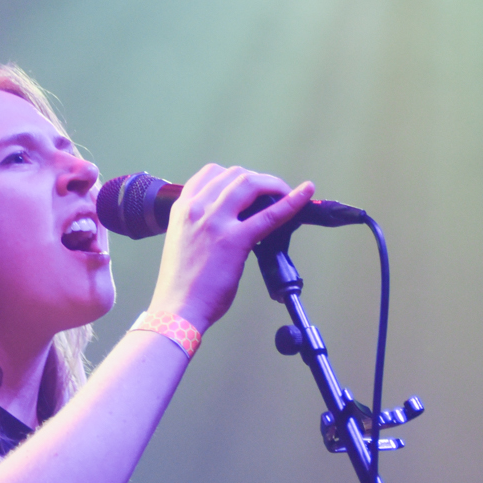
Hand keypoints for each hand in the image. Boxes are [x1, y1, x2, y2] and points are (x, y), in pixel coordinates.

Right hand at [148, 164, 317, 331]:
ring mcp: (215, 222)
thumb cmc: (180, 285)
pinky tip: (305, 195)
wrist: (177, 309)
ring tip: (286, 193)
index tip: (250, 184)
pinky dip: (292, 201)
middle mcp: (197, 208)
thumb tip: (226, 226)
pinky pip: (269, 215)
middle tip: (273, 192)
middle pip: (234, 175)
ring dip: (273, 185)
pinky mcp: (234, 240)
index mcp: (182, 209)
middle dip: (258, 180)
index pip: (211, 173)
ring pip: (250, 184)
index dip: (236, 174)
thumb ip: (199, 227)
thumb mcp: (181, 242)